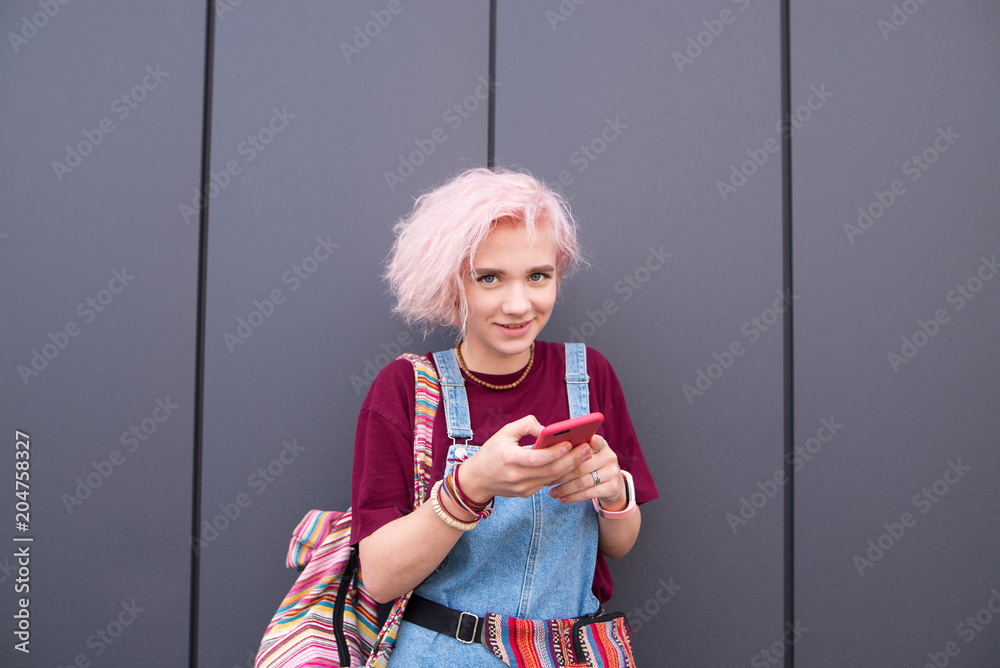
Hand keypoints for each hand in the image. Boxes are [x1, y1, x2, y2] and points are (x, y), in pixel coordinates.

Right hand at [459, 415, 593, 501]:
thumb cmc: (492, 452)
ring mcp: (521, 488)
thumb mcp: (505, 432)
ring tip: (585, 454)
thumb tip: (548, 429)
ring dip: (570, 467)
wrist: (476, 480)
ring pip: (552, 478)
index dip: (554, 452)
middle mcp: (516, 476)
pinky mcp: (525, 494)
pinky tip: (572, 464)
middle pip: (550, 470)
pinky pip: (547, 483)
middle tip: (587, 448)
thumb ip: (527, 425)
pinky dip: (560, 473)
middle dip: (571, 459)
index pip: (537, 458)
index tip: (570, 442)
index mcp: (509, 459)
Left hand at [547, 435, 626, 509]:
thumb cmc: (592, 467)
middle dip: (562, 475)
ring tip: (552, 492)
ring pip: (583, 482)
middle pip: (581, 466)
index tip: (571, 445)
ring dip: (565, 488)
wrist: (613, 485)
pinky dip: (573, 497)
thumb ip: (575, 451)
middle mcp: (610, 457)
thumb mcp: (589, 456)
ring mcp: (612, 473)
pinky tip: (563, 498)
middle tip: (547, 480)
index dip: (586, 443)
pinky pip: (588, 493)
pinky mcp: (612, 488)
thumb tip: (547, 448)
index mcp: (602, 446)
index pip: (595, 441)